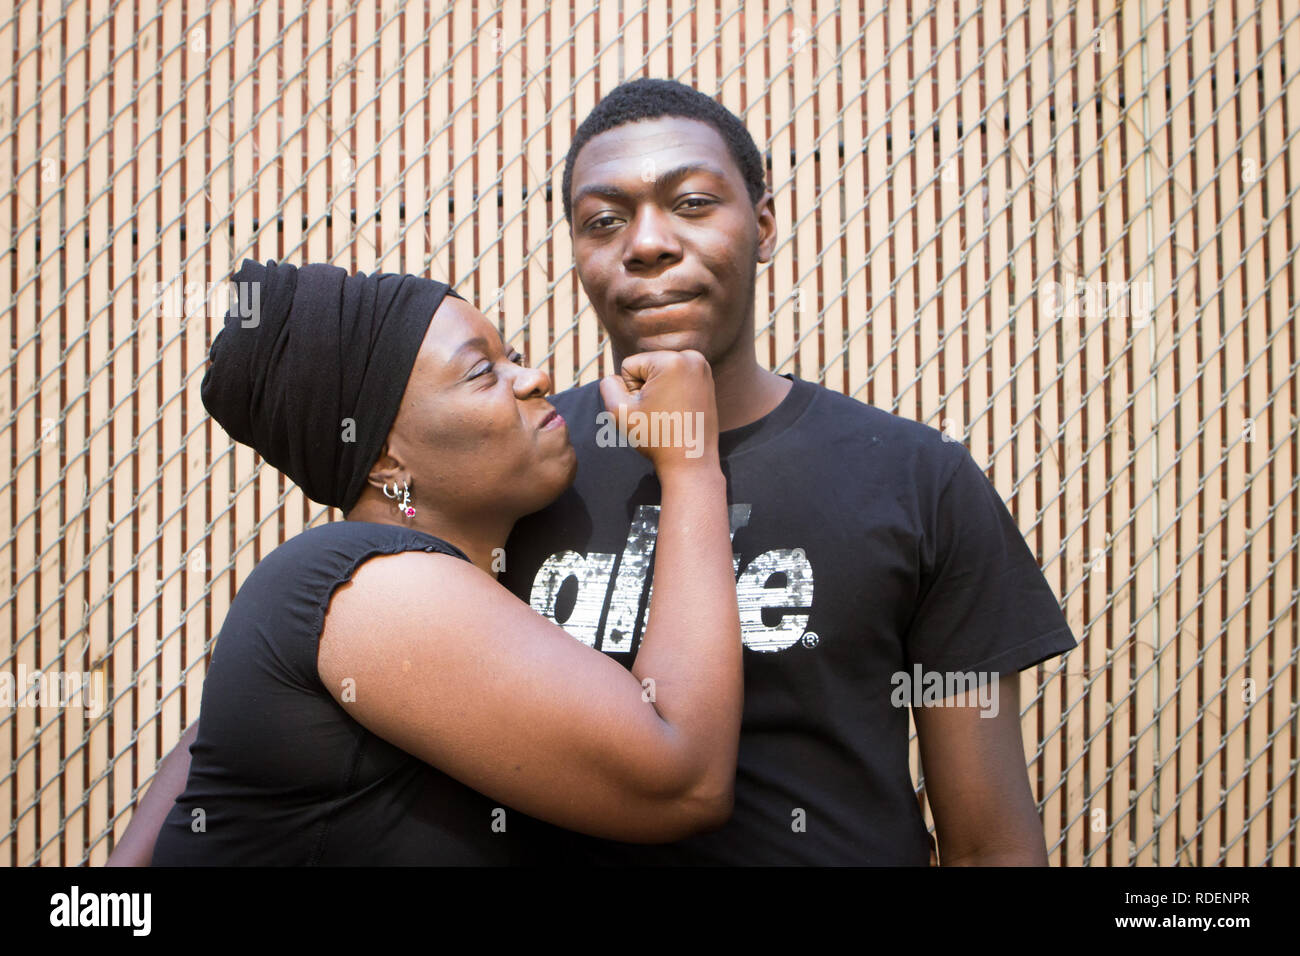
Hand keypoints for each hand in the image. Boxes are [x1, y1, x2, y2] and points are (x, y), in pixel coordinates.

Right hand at [598, 350, 719, 474]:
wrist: (690, 462)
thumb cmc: (656, 438)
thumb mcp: (620, 411)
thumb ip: (608, 385)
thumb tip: (616, 377)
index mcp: (671, 360)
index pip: (629, 366)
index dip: (630, 391)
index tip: (649, 410)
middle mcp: (691, 358)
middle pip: (647, 366)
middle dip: (646, 389)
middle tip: (660, 413)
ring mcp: (703, 369)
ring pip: (660, 373)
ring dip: (658, 391)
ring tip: (669, 413)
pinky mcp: (707, 380)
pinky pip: (675, 379)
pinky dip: (672, 393)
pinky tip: (678, 412)